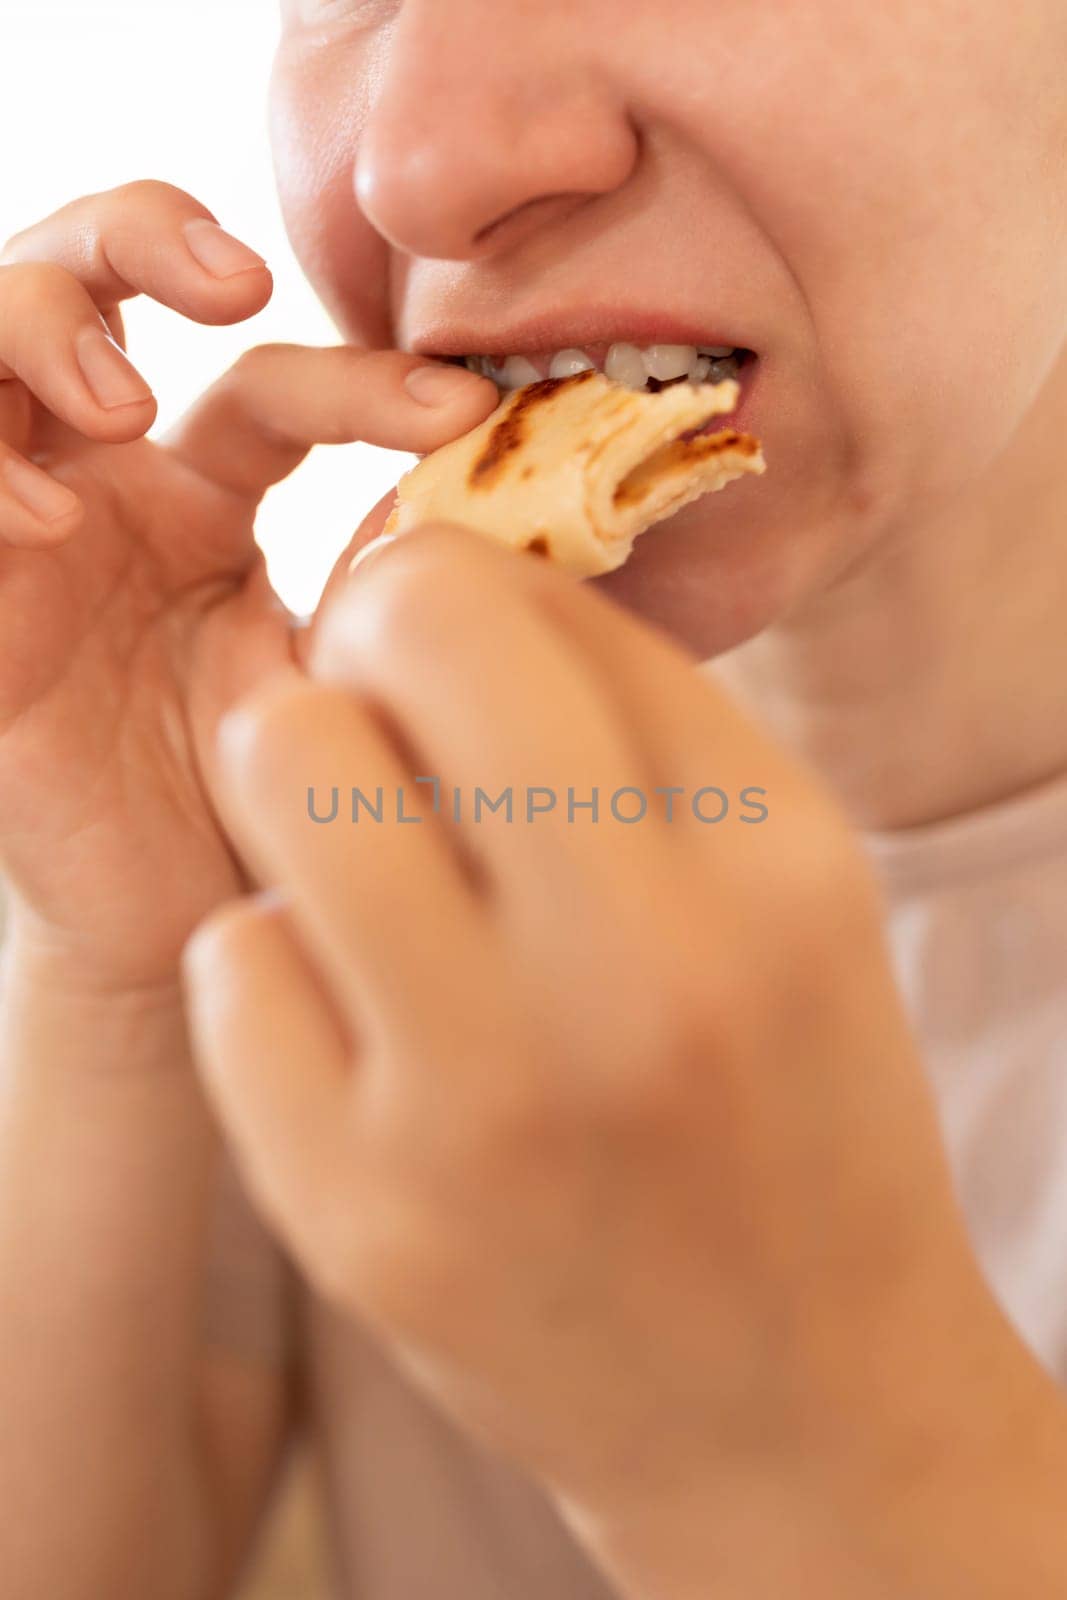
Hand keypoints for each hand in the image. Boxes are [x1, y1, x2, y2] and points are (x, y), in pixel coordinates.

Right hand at [0, 185, 496, 989]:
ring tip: (125, 405)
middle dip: (138, 236)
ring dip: (42, 329)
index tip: (461, 411)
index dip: (361, 378)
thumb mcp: (342, 682)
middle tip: (233, 284)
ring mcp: (23, 533)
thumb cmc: (265, 802)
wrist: (173, 926)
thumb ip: (388, 590)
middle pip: (78, 282)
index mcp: (204, 494)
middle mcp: (104, 489)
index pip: (264, 382)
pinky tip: (48, 522)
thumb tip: (493, 492)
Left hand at [183, 523, 1022, 1585]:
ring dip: (296, 774)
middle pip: (395, 648)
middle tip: (383, 712)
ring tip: (355, 844)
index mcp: (765, 864)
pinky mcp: (361, 1215)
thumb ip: (637, 713)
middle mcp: (635, 973)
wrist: (793, 1398)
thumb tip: (448, 574)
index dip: (451, 585)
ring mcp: (482, 1106)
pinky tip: (358, 1018)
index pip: (532, 608)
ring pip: (282, 774)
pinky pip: (230, 966)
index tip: (440, 636)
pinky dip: (280, 962)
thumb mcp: (786, 883)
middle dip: (364, 645)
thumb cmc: (792, 1107)